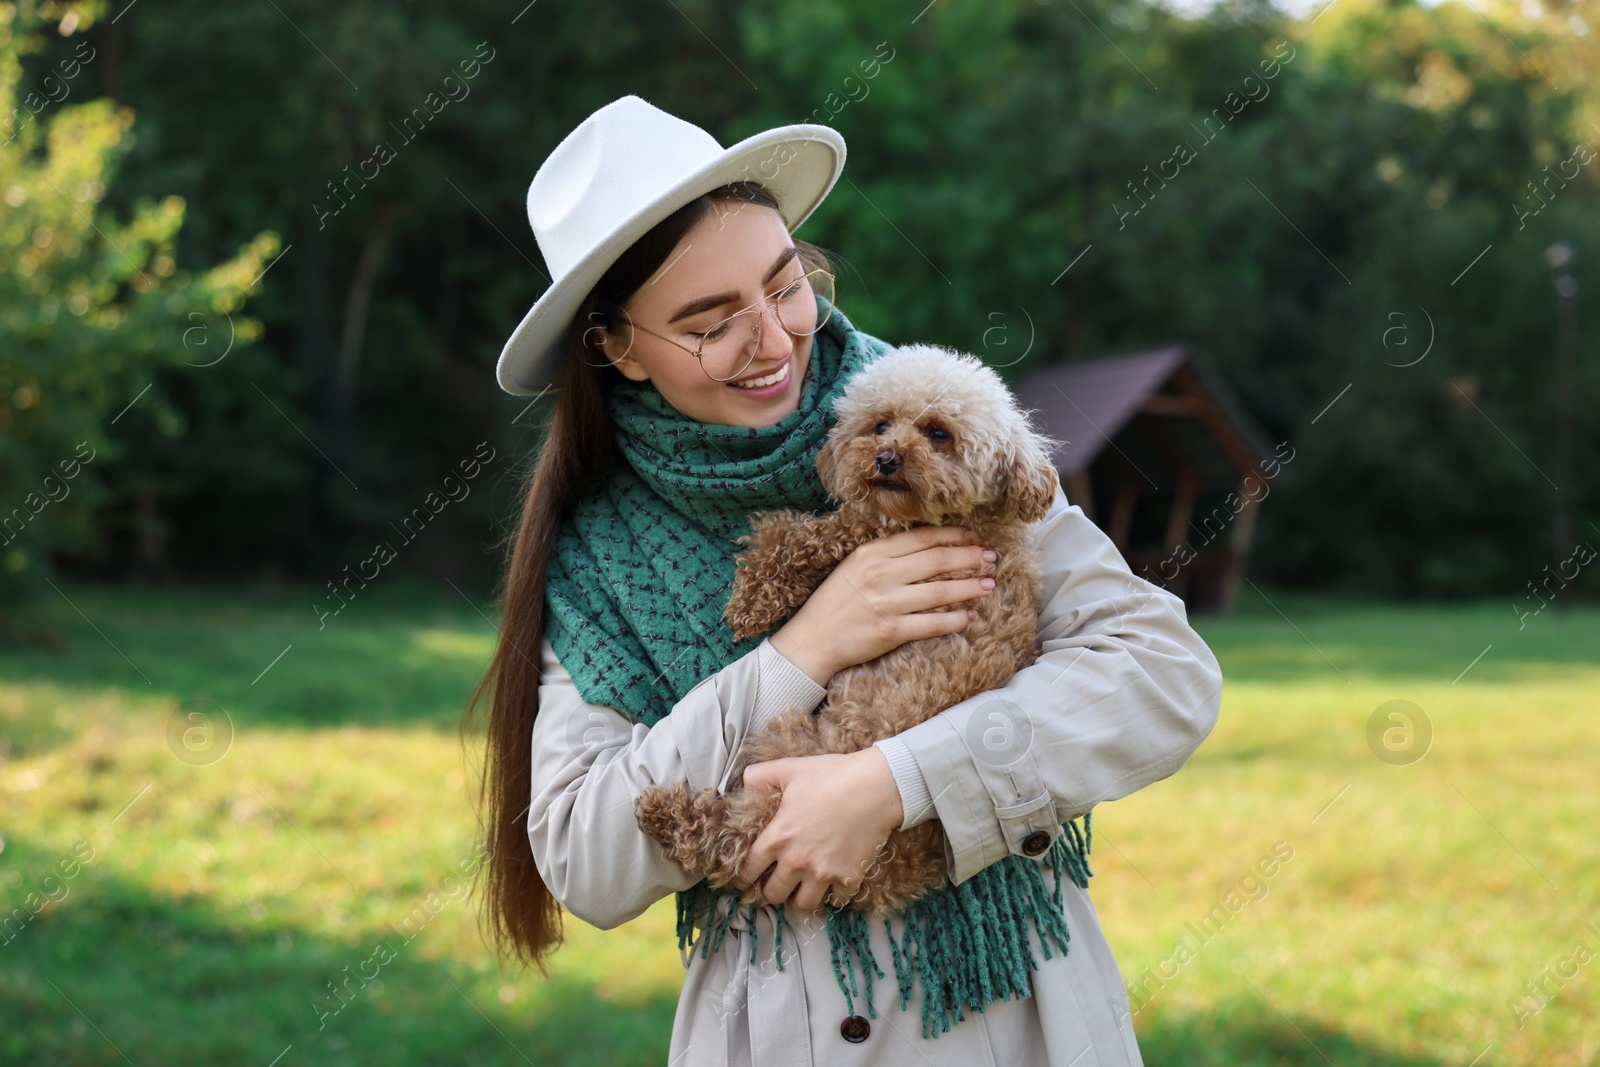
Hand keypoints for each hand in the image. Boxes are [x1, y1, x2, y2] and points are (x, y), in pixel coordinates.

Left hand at [731, 748, 903, 911]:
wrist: (876, 786)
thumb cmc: (832, 775)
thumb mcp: (789, 769)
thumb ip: (760, 776)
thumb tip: (743, 782)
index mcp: (778, 837)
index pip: (749, 870)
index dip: (743, 878)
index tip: (744, 881)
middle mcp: (797, 861)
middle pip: (773, 894)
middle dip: (772, 891)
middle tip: (777, 884)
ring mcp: (824, 872)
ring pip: (803, 904)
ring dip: (801, 897)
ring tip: (803, 888)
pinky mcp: (849, 877)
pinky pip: (837, 899)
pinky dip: (835, 893)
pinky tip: (834, 881)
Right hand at [769, 525, 998, 684]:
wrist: (811, 640)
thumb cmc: (833, 602)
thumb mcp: (854, 566)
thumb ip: (886, 555)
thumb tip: (928, 547)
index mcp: (871, 552)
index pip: (922, 537)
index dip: (953, 535)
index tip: (973, 536)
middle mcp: (880, 574)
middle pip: (937, 560)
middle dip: (970, 557)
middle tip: (991, 557)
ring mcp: (886, 603)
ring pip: (940, 591)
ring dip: (969, 587)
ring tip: (988, 585)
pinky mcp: (891, 631)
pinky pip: (933, 624)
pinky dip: (955, 620)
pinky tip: (969, 616)